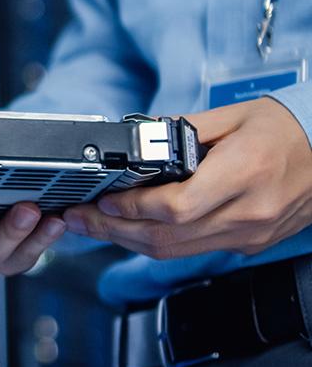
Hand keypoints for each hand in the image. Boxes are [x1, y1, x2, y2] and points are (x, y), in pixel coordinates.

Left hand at [63, 97, 311, 258]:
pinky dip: (158, 242)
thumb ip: (183, 129)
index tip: (103, 200)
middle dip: (114, 231)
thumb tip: (140, 138)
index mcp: (244, 173)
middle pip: (168, 236)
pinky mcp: (250, 244)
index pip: (176, 206)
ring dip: (129, 241)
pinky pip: (194, 249)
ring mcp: (250, 233)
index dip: (132, 208)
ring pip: (177, 250)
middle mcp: (248, 211)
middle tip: (80, 219)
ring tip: (95, 226)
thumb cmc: (286, 129)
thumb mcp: (233, 116)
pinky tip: (132, 230)